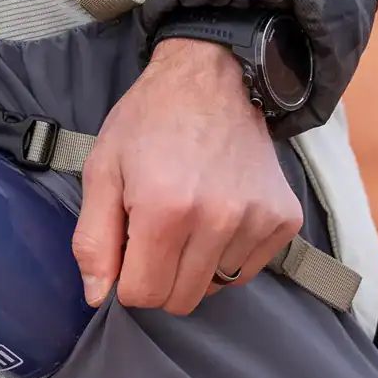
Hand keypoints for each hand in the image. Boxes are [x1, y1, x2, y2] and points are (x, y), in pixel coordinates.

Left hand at [72, 37, 302, 315]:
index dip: (127, 280)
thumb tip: (99, 297)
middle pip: (181, 299)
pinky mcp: (284, 218)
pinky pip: (248, 270)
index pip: (143, 295)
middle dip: (159, 278)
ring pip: (214, 288)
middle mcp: (217, 220)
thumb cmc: (148, 123)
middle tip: (155, 236)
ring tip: (188, 219)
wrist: (211, 78)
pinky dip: (228, 256)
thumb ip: (93, 241)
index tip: (129, 249)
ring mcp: (256, 220)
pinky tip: (217, 216)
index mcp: (164, 211)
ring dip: (195, 267)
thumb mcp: (102, 173)